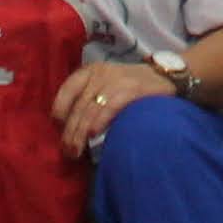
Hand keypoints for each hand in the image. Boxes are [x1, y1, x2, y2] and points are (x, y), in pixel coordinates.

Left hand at [52, 51, 177, 156]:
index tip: (58, 129)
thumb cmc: (129, 86)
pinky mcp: (133, 89)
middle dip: (70, 131)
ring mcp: (117, 80)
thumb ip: (87, 101)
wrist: (163, 75)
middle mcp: (101, 73)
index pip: (67, 89)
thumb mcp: (104, 86)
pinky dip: (100, 120)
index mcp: (90, 71)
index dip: (60, 109)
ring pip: (91, 108)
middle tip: (67, 151)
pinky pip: (111, 105)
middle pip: (79, 105)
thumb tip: (67, 128)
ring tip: (76, 151)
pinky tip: (94, 134)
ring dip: (81, 132)